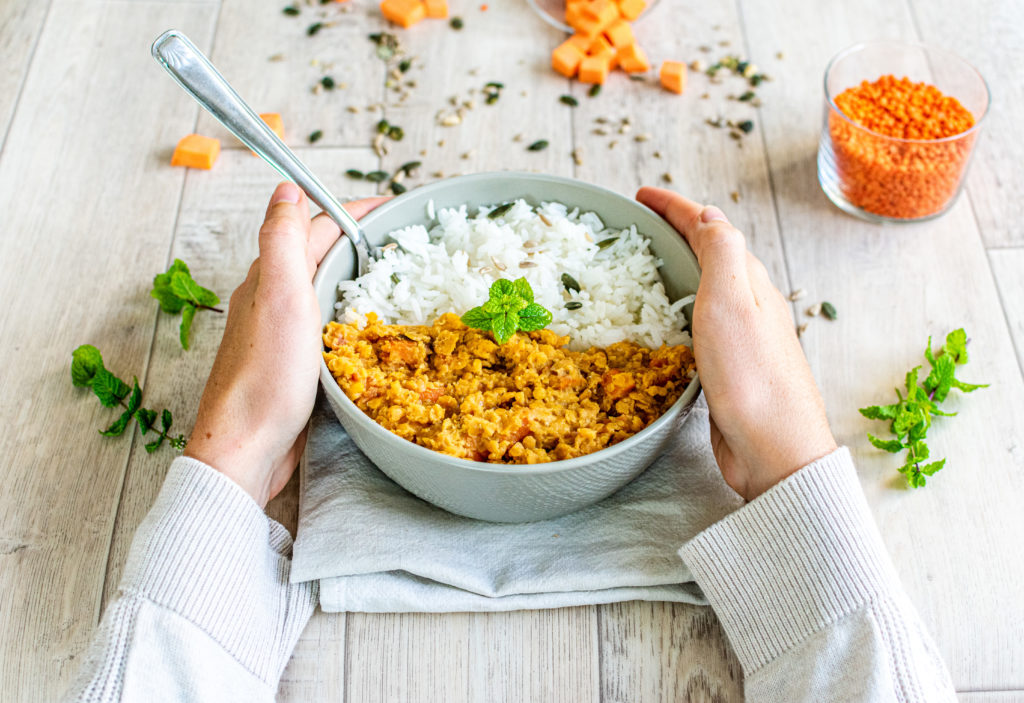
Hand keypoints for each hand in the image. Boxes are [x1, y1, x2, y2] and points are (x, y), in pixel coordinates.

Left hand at [185, 182, 386, 506]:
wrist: (246, 448)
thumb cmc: (265, 379)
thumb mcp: (280, 298)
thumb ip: (283, 241)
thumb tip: (285, 187)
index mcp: (270, 278)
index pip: (316, 228)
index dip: (355, 211)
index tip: (393, 206)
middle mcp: (273, 300)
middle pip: (320, 255)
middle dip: (359, 239)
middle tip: (403, 239)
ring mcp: (283, 333)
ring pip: (324, 290)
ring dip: (356, 275)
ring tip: (394, 276)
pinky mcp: (294, 364)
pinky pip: (328, 325)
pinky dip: (351, 314)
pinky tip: (369, 327)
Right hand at [636, 188, 836, 500]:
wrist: (775, 451)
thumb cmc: (751, 378)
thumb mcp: (731, 301)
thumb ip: (721, 252)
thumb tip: (710, 214)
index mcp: (750, 284)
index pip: (710, 229)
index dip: (675, 208)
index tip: (641, 195)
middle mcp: (750, 306)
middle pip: (713, 254)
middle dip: (679, 231)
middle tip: (643, 222)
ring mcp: (742, 339)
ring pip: (709, 289)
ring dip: (682, 268)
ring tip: (652, 261)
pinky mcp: (730, 371)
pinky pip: (702, 324)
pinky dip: (682, 308)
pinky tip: (669, 321)